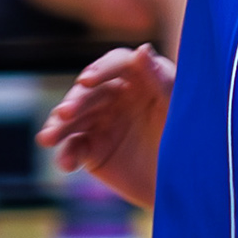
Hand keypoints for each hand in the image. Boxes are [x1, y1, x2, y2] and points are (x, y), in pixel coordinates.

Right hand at [41, 43, 171, 208]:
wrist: (184, 187)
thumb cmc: (191, 144)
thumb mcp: (178, 112)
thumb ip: (162, 81)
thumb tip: (141, 50)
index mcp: (141, 78)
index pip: (116, 64)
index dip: (100, 71)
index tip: (87, 81)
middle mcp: (118, 95)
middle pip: (89, 92)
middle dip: (74, 102)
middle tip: (64, 114)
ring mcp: (102, 121)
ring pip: (73, 119)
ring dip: (58, 127)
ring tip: (47, 139)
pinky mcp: (91, 148)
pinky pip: (72, 148)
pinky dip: (66, 155)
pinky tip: (66, 165)